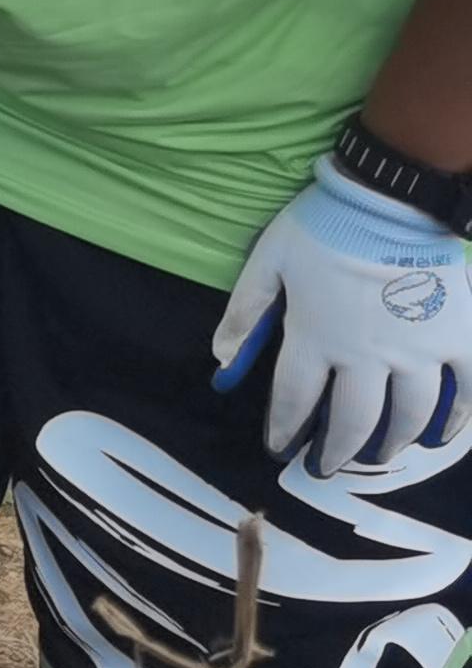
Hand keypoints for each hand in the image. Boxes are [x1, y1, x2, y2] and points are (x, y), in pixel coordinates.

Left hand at [211, 157, 471, 477]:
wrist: (393, 200)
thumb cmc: (323, 226)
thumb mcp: (267, 262)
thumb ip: (245, 312)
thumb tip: (219, 359)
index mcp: (315, 338)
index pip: (295, 399)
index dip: (285, 429)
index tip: (279, 448)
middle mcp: (366, 357)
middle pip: (352, 421)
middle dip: (337, 451)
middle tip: (327, 467)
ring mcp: (418, 352)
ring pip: (406, 416)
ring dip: (390, 443)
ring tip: (378, 456)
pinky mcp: (458, 339)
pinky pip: (463, 392)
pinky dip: (454, 421)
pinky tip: (439, 438)